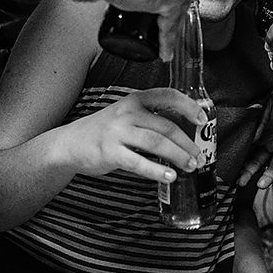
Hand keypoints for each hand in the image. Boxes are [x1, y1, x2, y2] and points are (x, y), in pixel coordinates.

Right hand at [66, 88, 205, 181]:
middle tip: (199, 156)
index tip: (203, 120)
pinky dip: (157, 170)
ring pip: (156, 143)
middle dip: (187, 143)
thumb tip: (183, 135)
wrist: (70, 143)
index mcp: (135, 100)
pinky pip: (138, 162)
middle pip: (166, 126)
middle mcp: (127, 112)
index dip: (188, 106)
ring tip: (190, 166)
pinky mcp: (110, 151)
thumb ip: (150, 119)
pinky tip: (169, 176)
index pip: (167, 96)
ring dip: (177, 156)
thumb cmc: (104, 131)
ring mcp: (118, 132)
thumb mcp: (126, 115)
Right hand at [238, 91, 272, 188]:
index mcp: (261, 133)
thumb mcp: (267, 106)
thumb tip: (253, 137)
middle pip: (258, 160)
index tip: (234, 168)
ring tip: (262, 183)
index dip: (241, 159)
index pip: (248, 149)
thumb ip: (259, 121)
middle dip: (250, 172)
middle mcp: (271, 142)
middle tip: (243, 181)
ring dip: (269, 175)